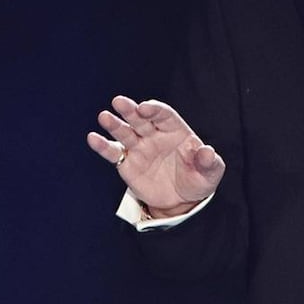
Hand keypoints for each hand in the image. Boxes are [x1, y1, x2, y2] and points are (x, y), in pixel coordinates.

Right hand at [86, 95, 224, 217]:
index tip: (144, 108)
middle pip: (141, 119)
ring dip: (114, 124)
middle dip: (130, 110)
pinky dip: (103, 146)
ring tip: (104, 117)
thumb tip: (205, 150)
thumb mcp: (210, 172)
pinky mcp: (128, 164)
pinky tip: (93, 138)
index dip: (154, 109)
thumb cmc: (198, 180)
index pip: (164, 115)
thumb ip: (209, 161)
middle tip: (119, 102)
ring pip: (125, 132)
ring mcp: (140, 148)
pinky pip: (114, 153)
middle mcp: (155, 136)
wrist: (182, 201)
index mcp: (176, 132)